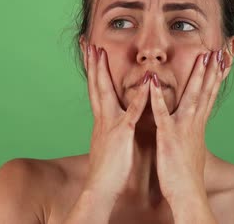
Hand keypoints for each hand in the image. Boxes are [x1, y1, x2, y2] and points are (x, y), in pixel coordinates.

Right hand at [82, 43, 150, 203]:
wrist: (100, 189)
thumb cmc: (109, 169)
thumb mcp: (110, 143)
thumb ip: (113, 128)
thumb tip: (116, 119)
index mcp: (102, 119)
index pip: (96, 89)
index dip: (93, 71)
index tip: (90, 53)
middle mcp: (103, 118)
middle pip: (95, 85)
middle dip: (91, 63)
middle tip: (87, 43)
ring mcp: (111, 124)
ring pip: (105, 92)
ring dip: (102, 71)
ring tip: (100, 51)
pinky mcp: (121, 134)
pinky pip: (131, 113)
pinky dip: (139, 97)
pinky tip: (146, 83)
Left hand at [149, 49, 226, 204]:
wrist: (187, 193)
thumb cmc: (186, 172)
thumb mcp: (191, 145)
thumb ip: (191, 129)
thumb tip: (194, 121)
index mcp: (197, 123)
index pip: (209, 94)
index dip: (215, 76)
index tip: (221, 59)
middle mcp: (194, 122)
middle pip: (206, 91)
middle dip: (212, 70)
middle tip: (219, 50)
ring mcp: (183, 128)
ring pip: (192, 97)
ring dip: (197, 77)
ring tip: (202, 57)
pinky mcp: (168, 137)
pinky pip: (162, 114)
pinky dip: (157, 98)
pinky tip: (153, 83)